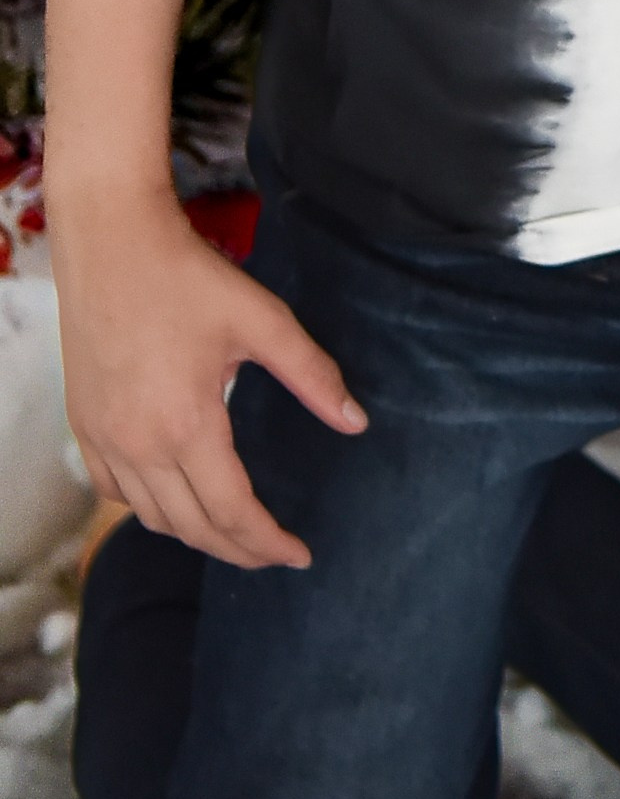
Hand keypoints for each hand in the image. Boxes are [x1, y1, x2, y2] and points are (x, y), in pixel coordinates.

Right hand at [52, 189, 364, 569]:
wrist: (111, 243)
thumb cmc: (188, 278)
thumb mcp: (262, 321)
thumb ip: (313, 375)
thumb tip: (356, 422)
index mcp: (187, 426)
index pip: (232, 512)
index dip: (268, 543)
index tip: (299, 556)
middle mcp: (138, 446)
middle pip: (191, 527)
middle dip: (237, 550)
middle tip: (274, 554)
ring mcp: (103, 439)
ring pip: (150, 517)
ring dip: (193, 533)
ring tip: (232, 532)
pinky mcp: (83, 425)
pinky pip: (113, 491)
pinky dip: (147, 508)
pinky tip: (174, 497)